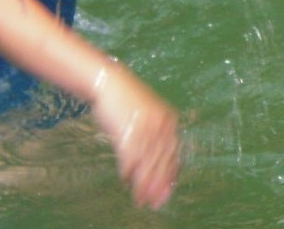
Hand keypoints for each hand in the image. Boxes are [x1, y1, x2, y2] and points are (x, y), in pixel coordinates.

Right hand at [90, 67, 181, 208]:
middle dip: (158, 184)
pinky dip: (128, 167)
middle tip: (155, 203)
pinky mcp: (128, 126)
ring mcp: (145, 125)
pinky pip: (130, 151)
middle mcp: (161, 124)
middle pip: (162, 160)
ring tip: (140, 198)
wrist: (111, 82)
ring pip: (147, 160)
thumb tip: (154, 168)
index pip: (172, 155)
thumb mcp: (147, 119)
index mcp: (169, 121)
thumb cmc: (127, 104)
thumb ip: (154, 140)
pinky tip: (125, 177)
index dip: (169, 177)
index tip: (166, 195)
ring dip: (143, 181)